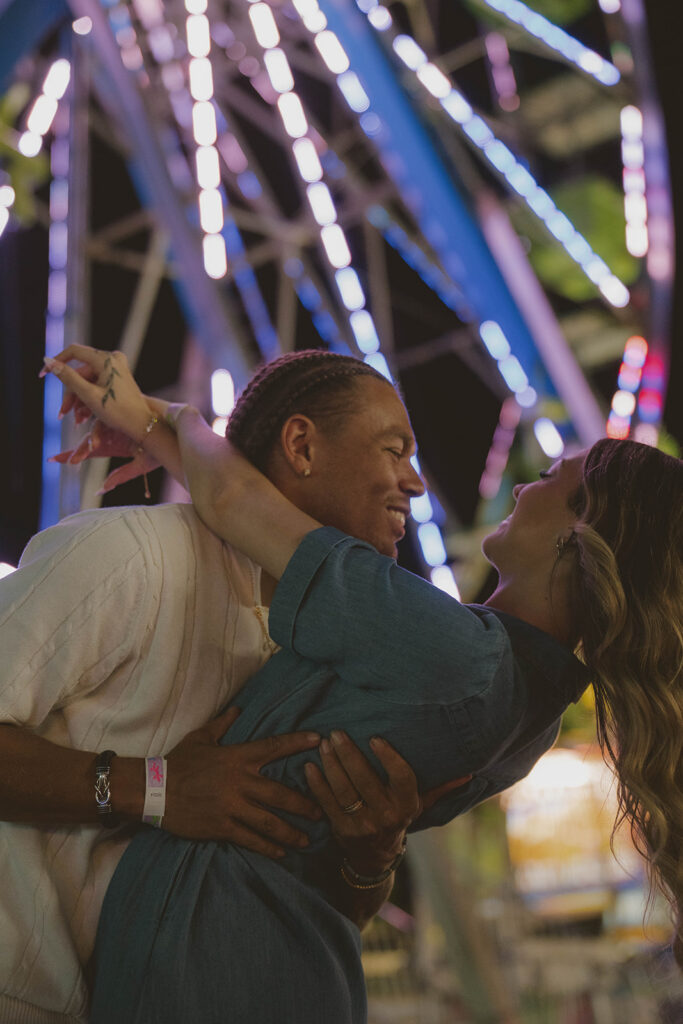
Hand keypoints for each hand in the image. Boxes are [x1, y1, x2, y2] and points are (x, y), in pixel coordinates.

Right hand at [41, 345, 155, 442]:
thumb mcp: (88, 396)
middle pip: (80, 371)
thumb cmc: (118, 412)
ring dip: (79, 399)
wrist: (142, 425)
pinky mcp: (119, 378)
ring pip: (88, 380)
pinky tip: (85, 415)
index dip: (56, 362)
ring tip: (76, 419)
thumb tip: (47, 360)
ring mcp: (117, 368)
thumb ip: (68, 377)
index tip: (43, 375)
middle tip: (62, 413)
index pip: (74, 352)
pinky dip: (89, 397)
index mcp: (107, 359)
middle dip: (70, 393)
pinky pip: (97, 384)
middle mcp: (113, 359)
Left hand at [48, 418, 159, 493]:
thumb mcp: (141, 465)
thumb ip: (121, 476)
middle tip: (68, 461)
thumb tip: (100, 489)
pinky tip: (96, 444)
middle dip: (76, 452)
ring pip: (93, 429)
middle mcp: (111, 432)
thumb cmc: (162, 449)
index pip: (88, 449)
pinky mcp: (121, 410)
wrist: (178, 434)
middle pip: (86, 440)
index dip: (69, 454)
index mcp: (113, 444)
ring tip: (84, 456)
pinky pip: (102, 418)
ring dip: (87, 443)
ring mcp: (115, 420)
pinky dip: (96, 432)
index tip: (51, 459)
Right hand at [163, 707, 322, 856]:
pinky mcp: (221, 826)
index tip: (319, 740)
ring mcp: (231, 806)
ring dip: (291, 831)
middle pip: (280, 793)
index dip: (297, 742)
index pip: (273, 747)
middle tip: (322, 811)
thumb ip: (222, 724)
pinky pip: (249, 838)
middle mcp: (239, 781)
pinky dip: (267, 846)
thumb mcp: (200, 738)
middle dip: (304, 804)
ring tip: (307, 839)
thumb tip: (237, 709)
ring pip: (268, 821)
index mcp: (237, 757)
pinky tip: (281, 852)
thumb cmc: (178, 762)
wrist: (153, 789)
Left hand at [305, 731, 470, 875]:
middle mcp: (386, 816)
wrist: (375, 858)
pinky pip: (326, 803)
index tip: (375, 738)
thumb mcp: (420, 804)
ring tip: (324, 744)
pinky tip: (310, 766)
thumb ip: (440, 786)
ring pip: (344, 790)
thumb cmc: (398, 818)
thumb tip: (469, 772)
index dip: (389, 758)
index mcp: (407, 805)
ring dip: (331, 765)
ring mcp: (362, 825)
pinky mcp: (340, 830)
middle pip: (365, 780)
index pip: (401, 777)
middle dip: (349, 754)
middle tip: (337, 733)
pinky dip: (316, 784)